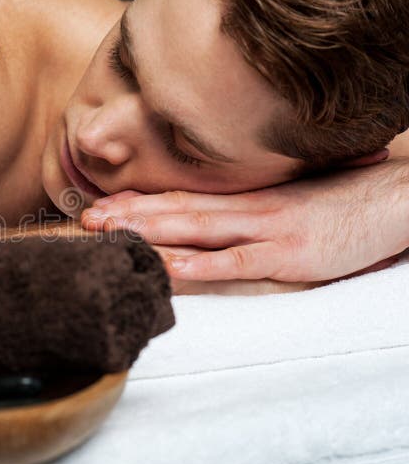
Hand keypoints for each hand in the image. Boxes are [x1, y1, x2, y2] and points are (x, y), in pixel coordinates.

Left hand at [81, 158, 408, 281]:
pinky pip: (239, 261)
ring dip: (150, 232)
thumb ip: (251, 208)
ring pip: (198, 229)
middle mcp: (248, 208)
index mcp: (246, 197)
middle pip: (177, 209)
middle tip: (86, 219)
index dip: (138, 201)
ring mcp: (267, 229)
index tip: (100, 205)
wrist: (397, 197)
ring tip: (109, 236)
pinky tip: (172, 267)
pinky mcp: (291, 254)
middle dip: (129, 215)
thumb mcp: (289, 199)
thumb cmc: (343, 200)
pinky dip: (203, 265)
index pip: (182, 196)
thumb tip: (215, 217)